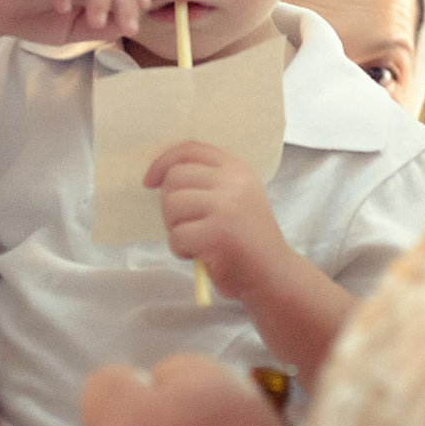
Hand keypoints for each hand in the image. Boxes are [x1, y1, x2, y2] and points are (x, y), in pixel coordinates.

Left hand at [146, 141, 293, 302]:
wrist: (274, 275)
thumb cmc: (245, 241)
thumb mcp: (235, 199)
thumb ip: (207, 182)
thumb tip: (160, 176)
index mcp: (237, 170)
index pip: (190, 150)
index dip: (163, 163)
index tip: (150, 181)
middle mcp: (234, 183)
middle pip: (175, 177)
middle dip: (169, 204)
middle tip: (186, 225)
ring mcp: (227, 206)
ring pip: (172, 205)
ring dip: (175, 228)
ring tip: (195, 241)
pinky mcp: (218, 233)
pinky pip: (177, 236)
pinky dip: (181, 250)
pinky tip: (201, 256)